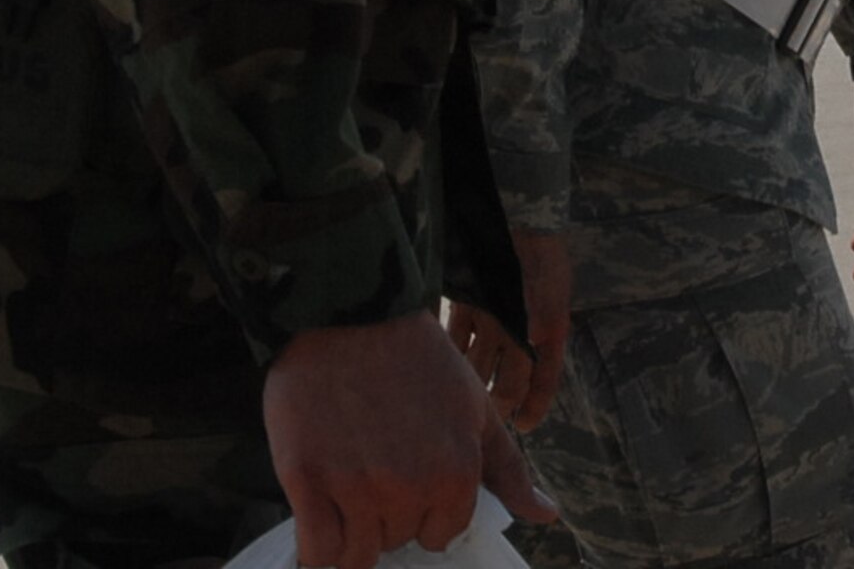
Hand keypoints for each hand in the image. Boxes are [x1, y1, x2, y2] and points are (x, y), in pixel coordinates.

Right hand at [263, 309, 555, 568]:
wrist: (346, 310)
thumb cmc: (414, 356)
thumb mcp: (472, 404)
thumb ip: (507, 467)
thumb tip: (547, 514)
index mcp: (454, 476)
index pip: (438, 536)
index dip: (421, 506)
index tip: (405, 464)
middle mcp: (408, 489)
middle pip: (394, 542)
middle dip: (385, 512)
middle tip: (372, 456)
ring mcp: (355, 487)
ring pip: (354, 555)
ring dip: (348, 529)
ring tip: (342, 476)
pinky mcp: (305, 480)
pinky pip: (316, 552)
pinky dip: (315, 544)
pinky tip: (316, 507)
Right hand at [446, 230, 571, 431]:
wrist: (519, 214)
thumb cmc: (542, 256)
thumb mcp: (555, 297)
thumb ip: (544, 332)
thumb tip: (531, 365)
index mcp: (550, 327)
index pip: (542, 383)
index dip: (532, 408)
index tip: (523, 426)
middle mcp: (520, 328)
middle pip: (506, 386)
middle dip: (499, 407)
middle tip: (491, 415)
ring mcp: (489, 316)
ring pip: (475, 368)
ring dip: (472, 386)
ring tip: (465, 397)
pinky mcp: (464, 301)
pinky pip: (453, 339)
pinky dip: (449, 354)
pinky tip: (442, 361)